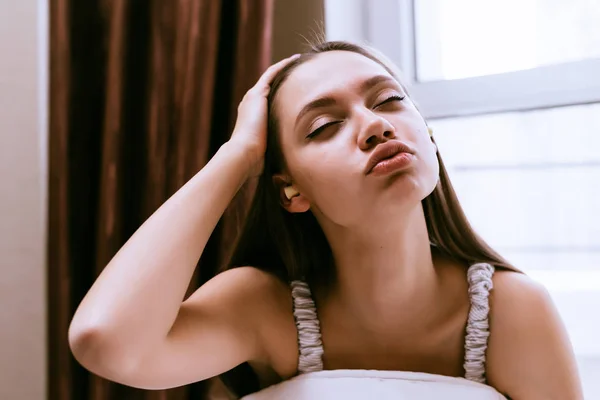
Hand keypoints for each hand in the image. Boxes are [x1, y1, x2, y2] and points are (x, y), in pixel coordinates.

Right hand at [229, 54, 299, 176]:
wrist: (243, 155)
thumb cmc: (255, 161)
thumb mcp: (270, 155)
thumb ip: (279, 155)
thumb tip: (291, 176)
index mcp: (253, 118)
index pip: (268, 103)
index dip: (281, 96)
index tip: (294, 92)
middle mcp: (251, 105)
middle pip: (270, 88)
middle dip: (284, 80)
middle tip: (301, 73)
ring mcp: (253, 99)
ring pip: (271, 79)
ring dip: (285, 70)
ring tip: (300, 63)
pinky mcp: (257, 94)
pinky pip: (272, 75)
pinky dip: (283, 67)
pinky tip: (295, 60)